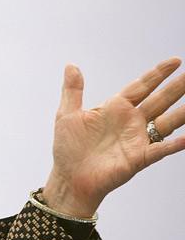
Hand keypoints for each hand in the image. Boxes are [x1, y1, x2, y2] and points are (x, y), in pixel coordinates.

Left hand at [43, 57, 184, 216]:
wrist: (68, 178)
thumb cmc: (68, 149)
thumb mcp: (67, 115)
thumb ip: (72, 90)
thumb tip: (70, 65)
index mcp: (116, 108)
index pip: (142, 86)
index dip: (158, 74)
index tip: (176, 60)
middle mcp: (131, 122)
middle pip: (161, 100)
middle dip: (177, 88)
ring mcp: (137, 140)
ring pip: (167, 122)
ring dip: (182, 113)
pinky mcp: (138, 159)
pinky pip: (159, 150)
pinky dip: (173, 145)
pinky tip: (184, 139)